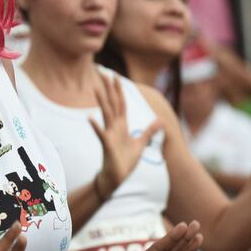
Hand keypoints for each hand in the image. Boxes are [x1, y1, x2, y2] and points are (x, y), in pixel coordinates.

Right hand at [89, 72, 160, 199]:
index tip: (115, 76)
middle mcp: (114, 127)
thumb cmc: (125, 161)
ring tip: (96, 89)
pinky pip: (101, 134)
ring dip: (101, 101)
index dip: (119, 89)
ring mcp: (109, 135)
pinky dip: (96, 126)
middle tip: (103, 73)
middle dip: (109, 89)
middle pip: (112, 103)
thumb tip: (161, 121)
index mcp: (122, 125)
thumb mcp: (141, 143)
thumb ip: (149, 131)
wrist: (116, 177)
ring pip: (106, 114)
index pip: (121, 103)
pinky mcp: (107, 145)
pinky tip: (90, 118)